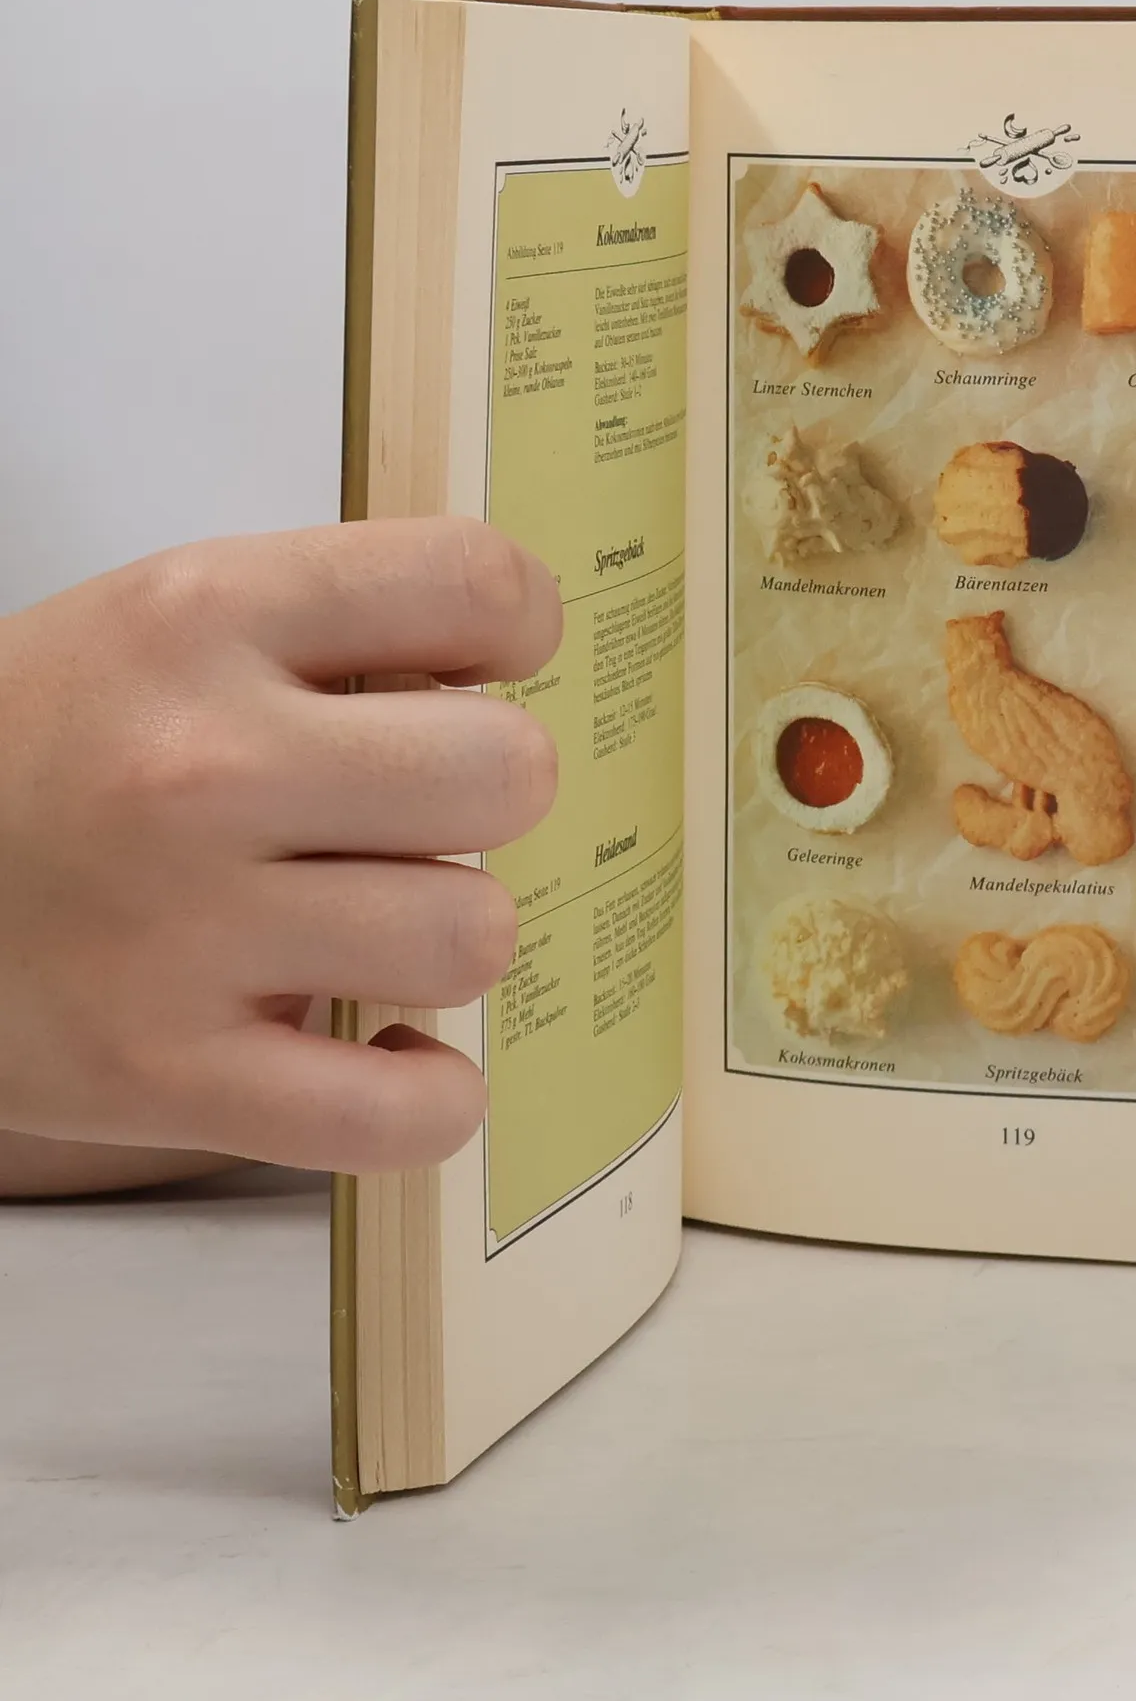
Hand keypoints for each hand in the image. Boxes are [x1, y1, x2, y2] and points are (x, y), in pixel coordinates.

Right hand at [0, 519, 560, 1172]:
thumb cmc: (51, 745)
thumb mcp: (171, 625)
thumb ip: (338, 628)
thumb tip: (515, 664)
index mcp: (203, 617)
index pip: (474, 583)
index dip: (520, 629)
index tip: (485, 667)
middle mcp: (198, 765)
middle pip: (508, 772)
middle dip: (491, 796)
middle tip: (420, 814)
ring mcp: (179, 929)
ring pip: (472, 936)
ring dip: (450, 939)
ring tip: (377, 926)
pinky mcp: (162, 1076)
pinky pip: (400, 1116)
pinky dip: (429, 1100)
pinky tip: (388, 1054)